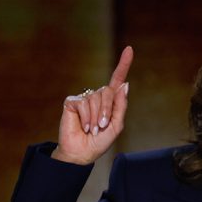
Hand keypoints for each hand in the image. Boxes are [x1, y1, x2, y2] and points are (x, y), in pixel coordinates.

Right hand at [52, 47, 133, 164]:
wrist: (82, 152)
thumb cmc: (99, 141)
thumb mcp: (116, 125)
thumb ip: (120, 106)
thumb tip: (125, 85)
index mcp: (110, 102)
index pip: (117, 80)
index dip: (123, 65)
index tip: (129, 49)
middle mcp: (97, 97)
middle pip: (108, 91)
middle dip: (107, 111)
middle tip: (102, 126)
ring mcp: (84, 98)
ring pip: (96, 98)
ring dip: (96, 117)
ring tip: (92, 128)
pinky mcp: (72, 102)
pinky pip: (83, 103)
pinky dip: (86, 117)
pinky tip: (84, 126)